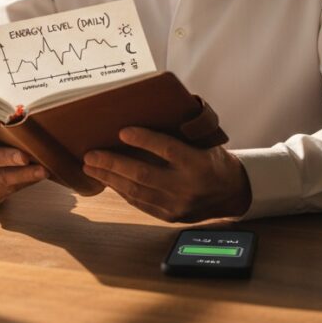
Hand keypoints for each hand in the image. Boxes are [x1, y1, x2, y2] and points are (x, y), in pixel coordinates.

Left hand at [82, 127, 251, 221]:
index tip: (122, 131)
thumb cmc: (211, 158)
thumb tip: (150, 107)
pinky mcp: (169, 216)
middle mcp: (187, 186)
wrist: (231, 193)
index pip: (168, 149)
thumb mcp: (204, 140)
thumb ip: (181, 129)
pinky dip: (120, 190)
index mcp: (198, 163)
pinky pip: (139, 202)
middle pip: (144, 174)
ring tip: (90, 167)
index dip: (144, 140)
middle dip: (113, 164)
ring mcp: (177, 204)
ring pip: (136, 191)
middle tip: (91, 154)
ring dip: (109, 178)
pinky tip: (107, 180)